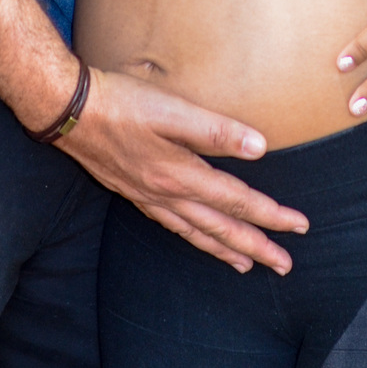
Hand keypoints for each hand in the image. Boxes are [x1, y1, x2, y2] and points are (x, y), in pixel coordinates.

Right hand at [58, 68, 307, 274]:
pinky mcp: (132, 191)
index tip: (299, 227)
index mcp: (180, 174)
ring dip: (224, 249)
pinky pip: (171, 226)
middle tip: (284, 266)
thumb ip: (215, 130)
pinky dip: (192, 237)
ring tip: (246, 265)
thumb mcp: (171, 108)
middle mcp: (165, 194)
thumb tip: (259, 148)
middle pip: (220, 228)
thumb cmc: (120, 101)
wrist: (66, 109)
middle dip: (255, 247)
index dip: (271, 215)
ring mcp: (147, 196)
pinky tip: (196, 237)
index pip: (237, 201)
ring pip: (195, 233)